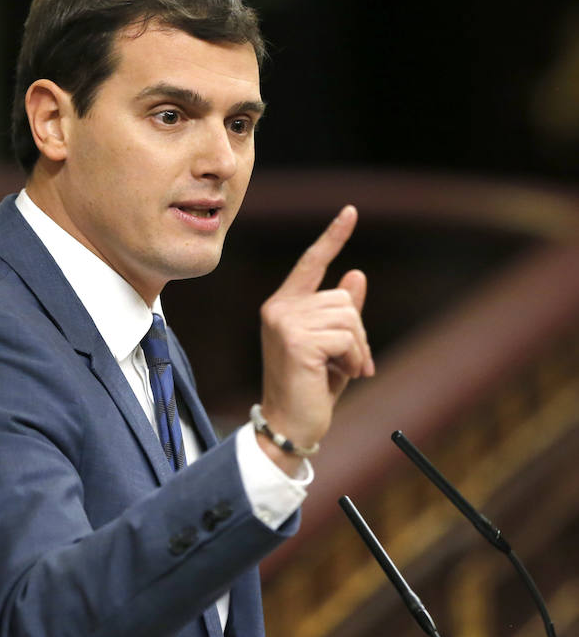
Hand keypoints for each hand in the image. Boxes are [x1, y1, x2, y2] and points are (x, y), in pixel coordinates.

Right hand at [257, 205, 372, 471]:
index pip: (312, 262)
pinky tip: (338, 376)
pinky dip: (353, 359)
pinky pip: (347, 337)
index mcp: (284, 305)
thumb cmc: (310, 389)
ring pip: (348, 317)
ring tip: (343, 372)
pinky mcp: (297, 340)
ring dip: (357, 350)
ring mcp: (285, 322)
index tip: (351, 211)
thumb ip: (342, 312)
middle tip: (350, 365)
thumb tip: (356, 274)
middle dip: (358, 334)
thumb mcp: (332, 346)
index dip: (333, 236)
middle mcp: (279, 308)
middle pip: (343, 298)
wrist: (290, 425)